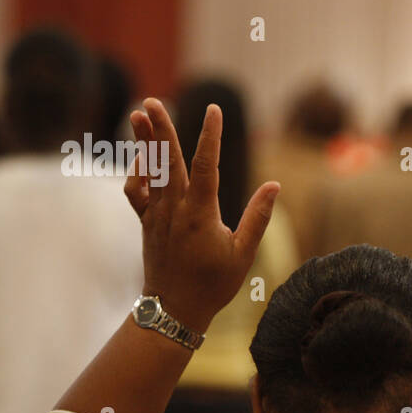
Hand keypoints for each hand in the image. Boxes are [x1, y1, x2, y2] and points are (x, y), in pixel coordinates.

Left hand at [123, 98, 278, 330]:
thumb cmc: (214, 284)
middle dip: (161, 128)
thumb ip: (258, 217)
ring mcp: (157, 215)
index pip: (205, 165)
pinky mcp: (147, 223)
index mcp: (200, 214)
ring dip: (145, 140)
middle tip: (153, 102)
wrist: (174, 310)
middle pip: (168, 160)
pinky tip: (143, 157)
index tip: (212, 109)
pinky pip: (137, 192)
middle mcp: (174, 209)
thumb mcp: (243, 254)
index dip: (209, 135)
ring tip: (138, 114)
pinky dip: (138, 172)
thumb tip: (274, 185)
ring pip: (150, 170)